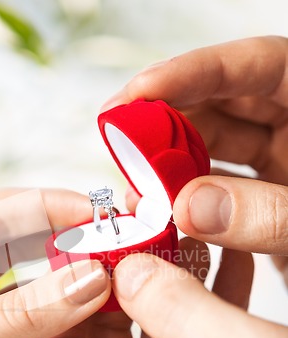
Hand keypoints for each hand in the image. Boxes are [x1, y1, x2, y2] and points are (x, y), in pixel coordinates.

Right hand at [103, 36, 287, 280]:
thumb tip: (189, 208)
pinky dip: (184, 202)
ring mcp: (278, 168)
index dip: (195, 73)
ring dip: (168, 168)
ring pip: (211, 150)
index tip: (138, 92)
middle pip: (222, 106)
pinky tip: (161, 216)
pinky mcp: (260, 205)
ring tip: (134, 190)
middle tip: (119, 147)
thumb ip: (270, 215)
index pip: (261, 67)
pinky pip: (213, 191)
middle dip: (167, 124)